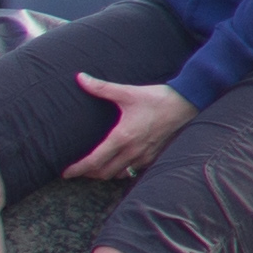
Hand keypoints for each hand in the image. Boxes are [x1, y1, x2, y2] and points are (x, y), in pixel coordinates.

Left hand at [65, 75, 195, 180]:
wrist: (186, 103)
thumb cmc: (156, 98)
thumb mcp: (127, 92)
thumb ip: (101, 88)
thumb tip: (80, 78)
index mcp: (122, 138)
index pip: (95, 161)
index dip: (78, 169)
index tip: (66, 173)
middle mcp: (132, 151)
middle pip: (104, 173)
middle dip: (88, 173)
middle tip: (77, 169)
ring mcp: (144, 156)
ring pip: (119, 174)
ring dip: (105, 174)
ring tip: (95, 167)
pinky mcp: (154, 156)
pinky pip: (133, 171)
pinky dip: (122, 171)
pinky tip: (118, 163)